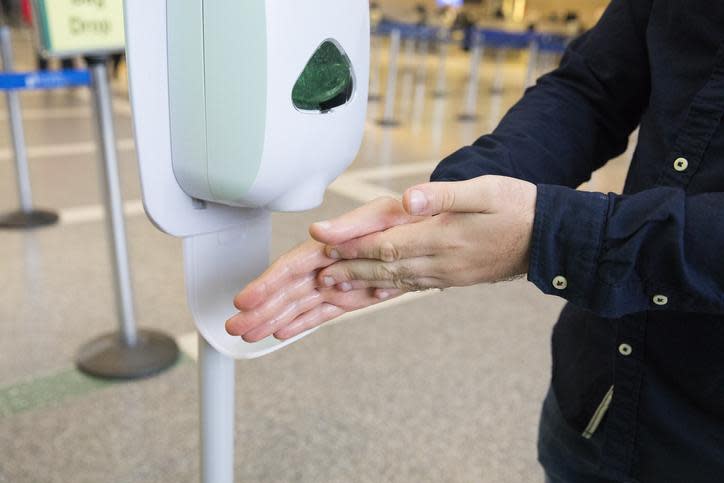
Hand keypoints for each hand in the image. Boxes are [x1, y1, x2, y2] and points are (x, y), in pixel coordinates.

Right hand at [225, 197, 421, 341]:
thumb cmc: (405, 218)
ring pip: (299, 305)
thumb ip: (352, 226)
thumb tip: (318, 232)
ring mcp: (338, 282)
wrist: (432, 234)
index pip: (291, 267)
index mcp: (330, 244)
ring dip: (273, 319)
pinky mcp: (351, 297)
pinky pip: (320, 313)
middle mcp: (329, 263)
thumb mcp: (382, 215)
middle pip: (287, 290)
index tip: (246, 299)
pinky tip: (281, 333)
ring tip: (248, 335)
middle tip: (235, 327)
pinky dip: (301, 323)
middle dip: (260, 309)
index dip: (266, 283)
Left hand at [314, 175, 536, 291]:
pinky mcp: (451, 278)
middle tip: (318, 274)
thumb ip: (444, 195)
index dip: (354, 246)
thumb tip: (410, 196)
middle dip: (348, 270)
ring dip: (361, 284)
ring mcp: (444, 274)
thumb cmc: (516, 207)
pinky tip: (374, 293)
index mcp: (442, 237)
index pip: (387, 244)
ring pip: (394, 281)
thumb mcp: (485, 191)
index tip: (325, 246)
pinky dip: (387, 290)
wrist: (547, 239)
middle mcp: (439, 261)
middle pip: (384, 268)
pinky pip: (411, 287)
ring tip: (334, 287)